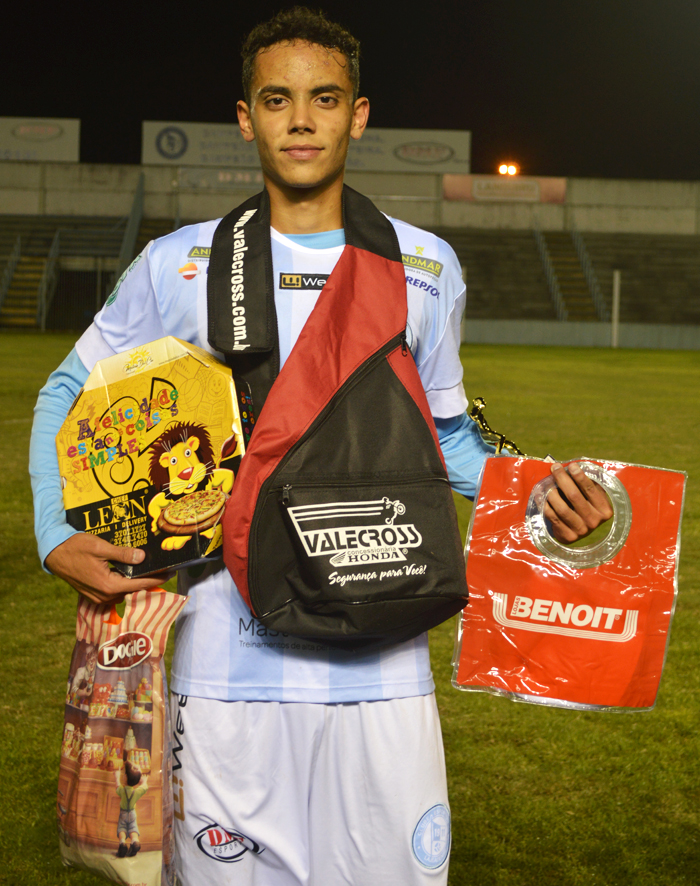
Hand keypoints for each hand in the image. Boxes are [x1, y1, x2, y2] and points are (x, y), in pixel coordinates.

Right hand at [45, 534, 172, 603]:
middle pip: (133, 590)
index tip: (170, 574)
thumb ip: (122, 554)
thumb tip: (142, 557)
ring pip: (124, 592)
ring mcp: (98, 597)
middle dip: (148, 581)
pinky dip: (124, 583)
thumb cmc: (75, 547)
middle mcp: (104, 595)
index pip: (139, 585)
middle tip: (163, 570)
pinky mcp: (93, 594)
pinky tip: (130, 573)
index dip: (156, 579)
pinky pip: (114, 591)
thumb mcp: (100, 546)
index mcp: (108, 585)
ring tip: (148, 570)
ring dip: (135, 583)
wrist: (54, 554)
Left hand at [545, 462, 613, 543]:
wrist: (580, 531)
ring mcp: (581, 530)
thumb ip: (590, 484)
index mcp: (604, 509)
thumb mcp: (595, 497)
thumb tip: (574, 467)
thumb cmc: (587, 507)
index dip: (580, 476)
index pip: (591, 490)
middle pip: (574, 496)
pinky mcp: (568, 536)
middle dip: (563, 479)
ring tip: (546, 483)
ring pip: (562, 509)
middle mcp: (594, 521)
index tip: (571, 465)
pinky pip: (553, 517)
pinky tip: (540, 495)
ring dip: (551, 493)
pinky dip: (545, 505)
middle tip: (555, 468)